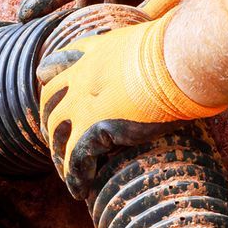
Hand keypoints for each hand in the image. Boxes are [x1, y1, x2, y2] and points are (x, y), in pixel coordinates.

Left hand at [36, 12, 226, 194]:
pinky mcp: (95, 126)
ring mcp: (85, 101)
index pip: (59, 65)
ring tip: (67, 171)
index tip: (48, 90)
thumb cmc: (178, 50)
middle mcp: (82, 76)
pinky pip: (76, 158)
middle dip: (50, 122)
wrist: (179, 60)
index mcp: (94, 53)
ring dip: (59, 153)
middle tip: (57, 141)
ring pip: (57, 131)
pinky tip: (79, 190)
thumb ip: (144, 47)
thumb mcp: (149, 38)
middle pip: (51, 102)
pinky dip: (74, 176)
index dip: (52, 81)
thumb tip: (165, 46)